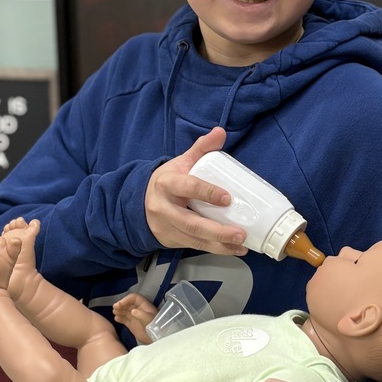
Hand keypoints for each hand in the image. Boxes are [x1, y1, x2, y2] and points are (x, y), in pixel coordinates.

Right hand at [113, 293, 156, 343]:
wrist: (156, 339)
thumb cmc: (155, 327)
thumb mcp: (149, 320)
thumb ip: (142, 315)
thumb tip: (132, 311)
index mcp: (144, 305)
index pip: (134, 298)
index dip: (126, 299)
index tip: (120, 304)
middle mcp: (139, 310)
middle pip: (128, 304)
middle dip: (121, 305)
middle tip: (115, 308)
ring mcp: (135, 317)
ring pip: (125, 311)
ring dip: (119, 311)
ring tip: (115, 313)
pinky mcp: (132, 325)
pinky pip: (124, 319)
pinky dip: (119, 318)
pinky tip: (116, 319)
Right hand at [145, 127, 248, 255]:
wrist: (140, 201)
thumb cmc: (169, 180)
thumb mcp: (181, 162)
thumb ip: (201, 148)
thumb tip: (220, 131)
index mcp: (167, 183)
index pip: (187, 187)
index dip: (206, 192)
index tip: (227, 198)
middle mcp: (163, 207)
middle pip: (190, 222)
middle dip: (217, 231)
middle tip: (240, 233)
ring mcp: (165, 226)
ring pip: (193, 239)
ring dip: (219, 245)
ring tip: (241, 245)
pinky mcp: (170, 240)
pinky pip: (193, 246)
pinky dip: (214, 249)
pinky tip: (232, 250)